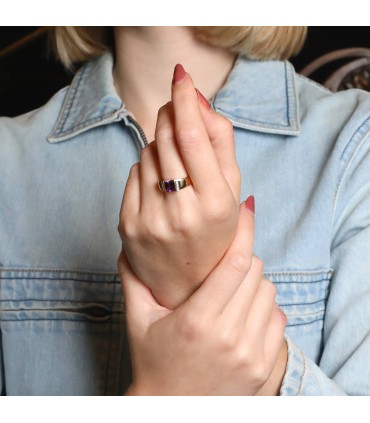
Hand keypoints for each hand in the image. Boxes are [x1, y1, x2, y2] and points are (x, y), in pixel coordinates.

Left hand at [118, 64, 240, 308]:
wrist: (185, 283)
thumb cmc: (215, 233)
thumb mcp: (232, 190)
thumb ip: (221, 144)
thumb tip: (198, 102)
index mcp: (216, 204)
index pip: (192, 136)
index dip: (184, 100)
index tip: (180, 76)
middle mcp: (181, 212)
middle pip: (166, 138)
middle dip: (171, 114)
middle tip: (177, 110)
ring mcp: (150, 220)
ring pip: (148, 152)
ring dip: (160, 143)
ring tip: (174, 166)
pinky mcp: (127, 225)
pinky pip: (133, 172)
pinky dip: (146, 167)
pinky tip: (159, 184)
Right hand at [118, 201, 286, 394]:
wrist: (173, 412)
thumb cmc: (153, 363)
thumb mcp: (137, 321)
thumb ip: (132, 281)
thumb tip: (128, 246)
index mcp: (196, 321)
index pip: (233, 264)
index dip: (242, 232)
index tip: (246, 209)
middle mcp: (228, 337)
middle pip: (255, 273)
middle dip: (243, 258)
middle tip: (226, 262)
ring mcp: (251, 354)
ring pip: (269, 293)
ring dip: (254, 284)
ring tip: (232, 291)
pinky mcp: (265, 367)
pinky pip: (278, 319)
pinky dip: (265, 309)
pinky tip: (244, 314)